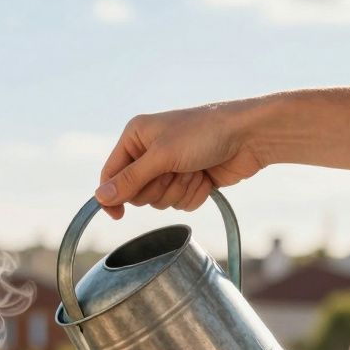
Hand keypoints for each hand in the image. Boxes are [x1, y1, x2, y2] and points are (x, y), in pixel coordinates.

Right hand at [94, 100, 267, 219]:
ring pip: (159, 201)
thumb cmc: (205, 134)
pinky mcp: (189, 181)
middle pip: (136, 194)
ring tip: (194, 170)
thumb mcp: (162, 156)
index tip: (118, 215)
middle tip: (174, 171)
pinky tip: (205, 177)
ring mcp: (170, 168)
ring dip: (178, 190)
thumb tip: (100, 197)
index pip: (111, 175)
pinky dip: (193, 194)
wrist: (250, 136)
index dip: (112, 196)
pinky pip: (179, 204)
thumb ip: (130, 179)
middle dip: (158, 187)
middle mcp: (149, 152)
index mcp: (136, 137)